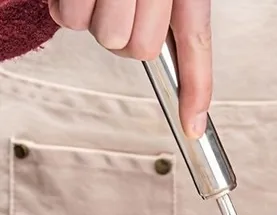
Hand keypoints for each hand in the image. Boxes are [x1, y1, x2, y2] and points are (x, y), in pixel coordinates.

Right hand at [48, 0, 211, 137]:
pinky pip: (70, 19)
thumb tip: (183, 85)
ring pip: (108, 37)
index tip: (193, 128)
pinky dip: (68, 9)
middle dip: (128, 38)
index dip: (195, 91)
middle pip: (142, 48)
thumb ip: (174, 21)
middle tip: (121, 10)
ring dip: (96, 20)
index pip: (196, 44)